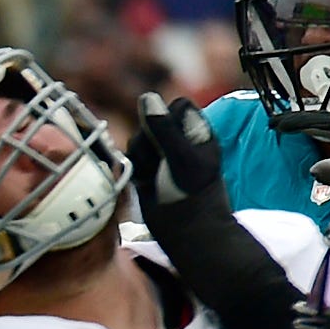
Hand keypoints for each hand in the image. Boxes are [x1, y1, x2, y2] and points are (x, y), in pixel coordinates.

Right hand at [130, 91, 226, 214]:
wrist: (187, 232)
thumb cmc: (192, 195)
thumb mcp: (180, 158)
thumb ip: (163, 128)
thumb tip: (147, 96)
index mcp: (197, 130)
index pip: (176, 105)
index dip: (168, 119)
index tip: (170, 143)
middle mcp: (179, 139)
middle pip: (151, 122)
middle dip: (149, 142)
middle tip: (162, 165)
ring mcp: (162, 155)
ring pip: (138, 140)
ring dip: (142, 159)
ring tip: (155, 178)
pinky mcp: (148, 171)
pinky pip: (132, 159)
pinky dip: (136, 171)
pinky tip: (146, 184)